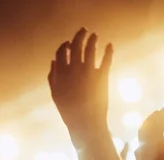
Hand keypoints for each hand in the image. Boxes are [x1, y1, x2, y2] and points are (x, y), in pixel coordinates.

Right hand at [48, 28, 112, 145]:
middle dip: (80, 35)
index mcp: (61, 74)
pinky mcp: (101, 77)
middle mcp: (73, 70)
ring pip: (90, 49)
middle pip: (76, 45)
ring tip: (95, 35)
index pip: (62, 52)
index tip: (69, 42)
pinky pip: (106, 60)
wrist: (85, 124)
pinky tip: (110, 45)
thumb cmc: (69, 111)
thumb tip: (54, 62)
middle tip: (85, 31)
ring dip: (93, 39)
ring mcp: (88, 72)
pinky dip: (109, 51)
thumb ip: (53, 77)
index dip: (65, 45)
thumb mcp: (56, 95)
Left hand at [136, 108, 163, 159]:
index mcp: (153, 141)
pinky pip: (142, 139)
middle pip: (148, 123)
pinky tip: (155, 137)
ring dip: (150, 123)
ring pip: (142, 131)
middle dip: (156, 115)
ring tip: (159, 120)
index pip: (158, 120)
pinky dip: (148, 133)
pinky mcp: (139, 156)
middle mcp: (143, 143)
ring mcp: (139, 149)